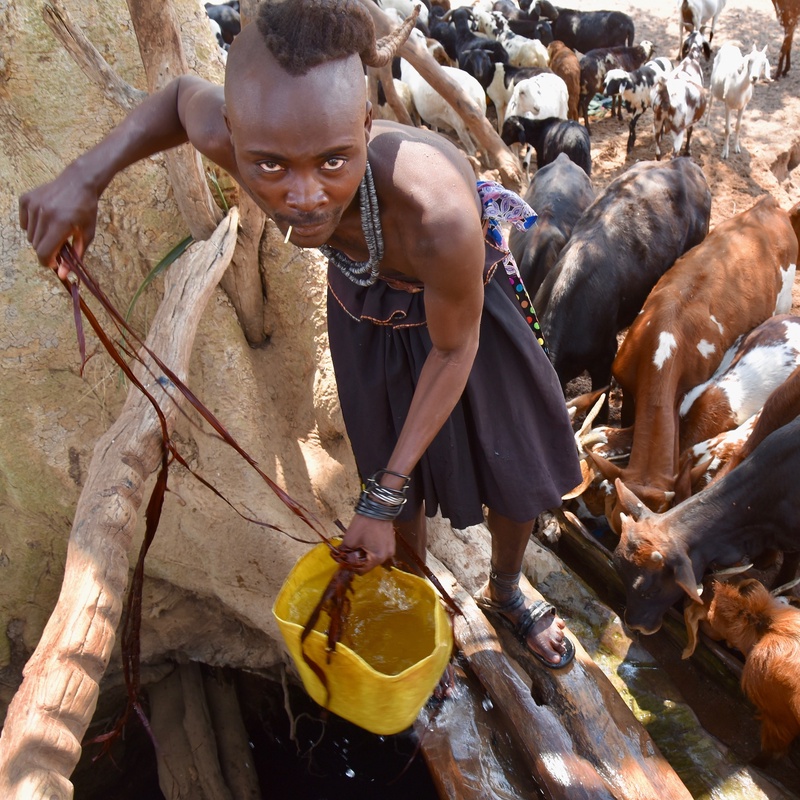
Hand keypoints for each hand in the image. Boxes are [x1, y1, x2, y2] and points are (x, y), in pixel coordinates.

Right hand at [19, 162, 100, 277]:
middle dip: (47, 249)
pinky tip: (45, 219)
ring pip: (29, 235)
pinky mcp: (26, 199)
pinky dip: (32, 226)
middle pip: (36, 246)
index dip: (47, 262)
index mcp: (60, 224)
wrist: (78, 182)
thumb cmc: (86, 210)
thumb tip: (62, 274)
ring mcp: (33, 205)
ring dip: (40, 238)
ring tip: (54, 230)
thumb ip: (75, 255)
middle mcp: (43, 214)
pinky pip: (24, 223)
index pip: (43, 253)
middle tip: (59, 244)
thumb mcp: (86, 234)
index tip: (54, 263)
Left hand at [340, 514, 395, 574]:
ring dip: (365, 553)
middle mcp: (387, 556)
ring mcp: (391, 548)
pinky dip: (372, 548)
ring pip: (374, 557)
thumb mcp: (350, 539)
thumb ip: (344, 552)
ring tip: (359, 543)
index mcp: (377, 558)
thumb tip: (339, 557)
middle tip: (351, 550)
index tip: (346, 558)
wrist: (378, 507)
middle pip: (368, 564)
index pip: (362, 571)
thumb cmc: (364, 524)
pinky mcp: (391, 542)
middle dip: (359, 559)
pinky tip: (367, 539)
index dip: (352, 566)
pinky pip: (379, 550)